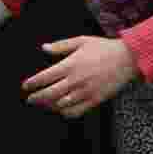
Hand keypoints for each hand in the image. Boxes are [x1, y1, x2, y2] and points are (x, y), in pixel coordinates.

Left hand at [23, 36, 140, 117]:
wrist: (126, 59)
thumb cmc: (104, 48)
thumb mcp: (81, 41)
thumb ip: (61, 46)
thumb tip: (44, 48)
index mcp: (71, 65)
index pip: (44, 77)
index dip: (32, 83)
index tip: (26, 86)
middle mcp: (75, 80)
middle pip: (49, 94)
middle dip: (36, 98)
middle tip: (30, 99)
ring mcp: (85, 92)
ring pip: (60, 104)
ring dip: (48, 106)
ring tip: (43, 104)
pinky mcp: (94, 100)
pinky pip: (75, 111)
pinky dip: (64, 112)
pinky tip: (61, 109)